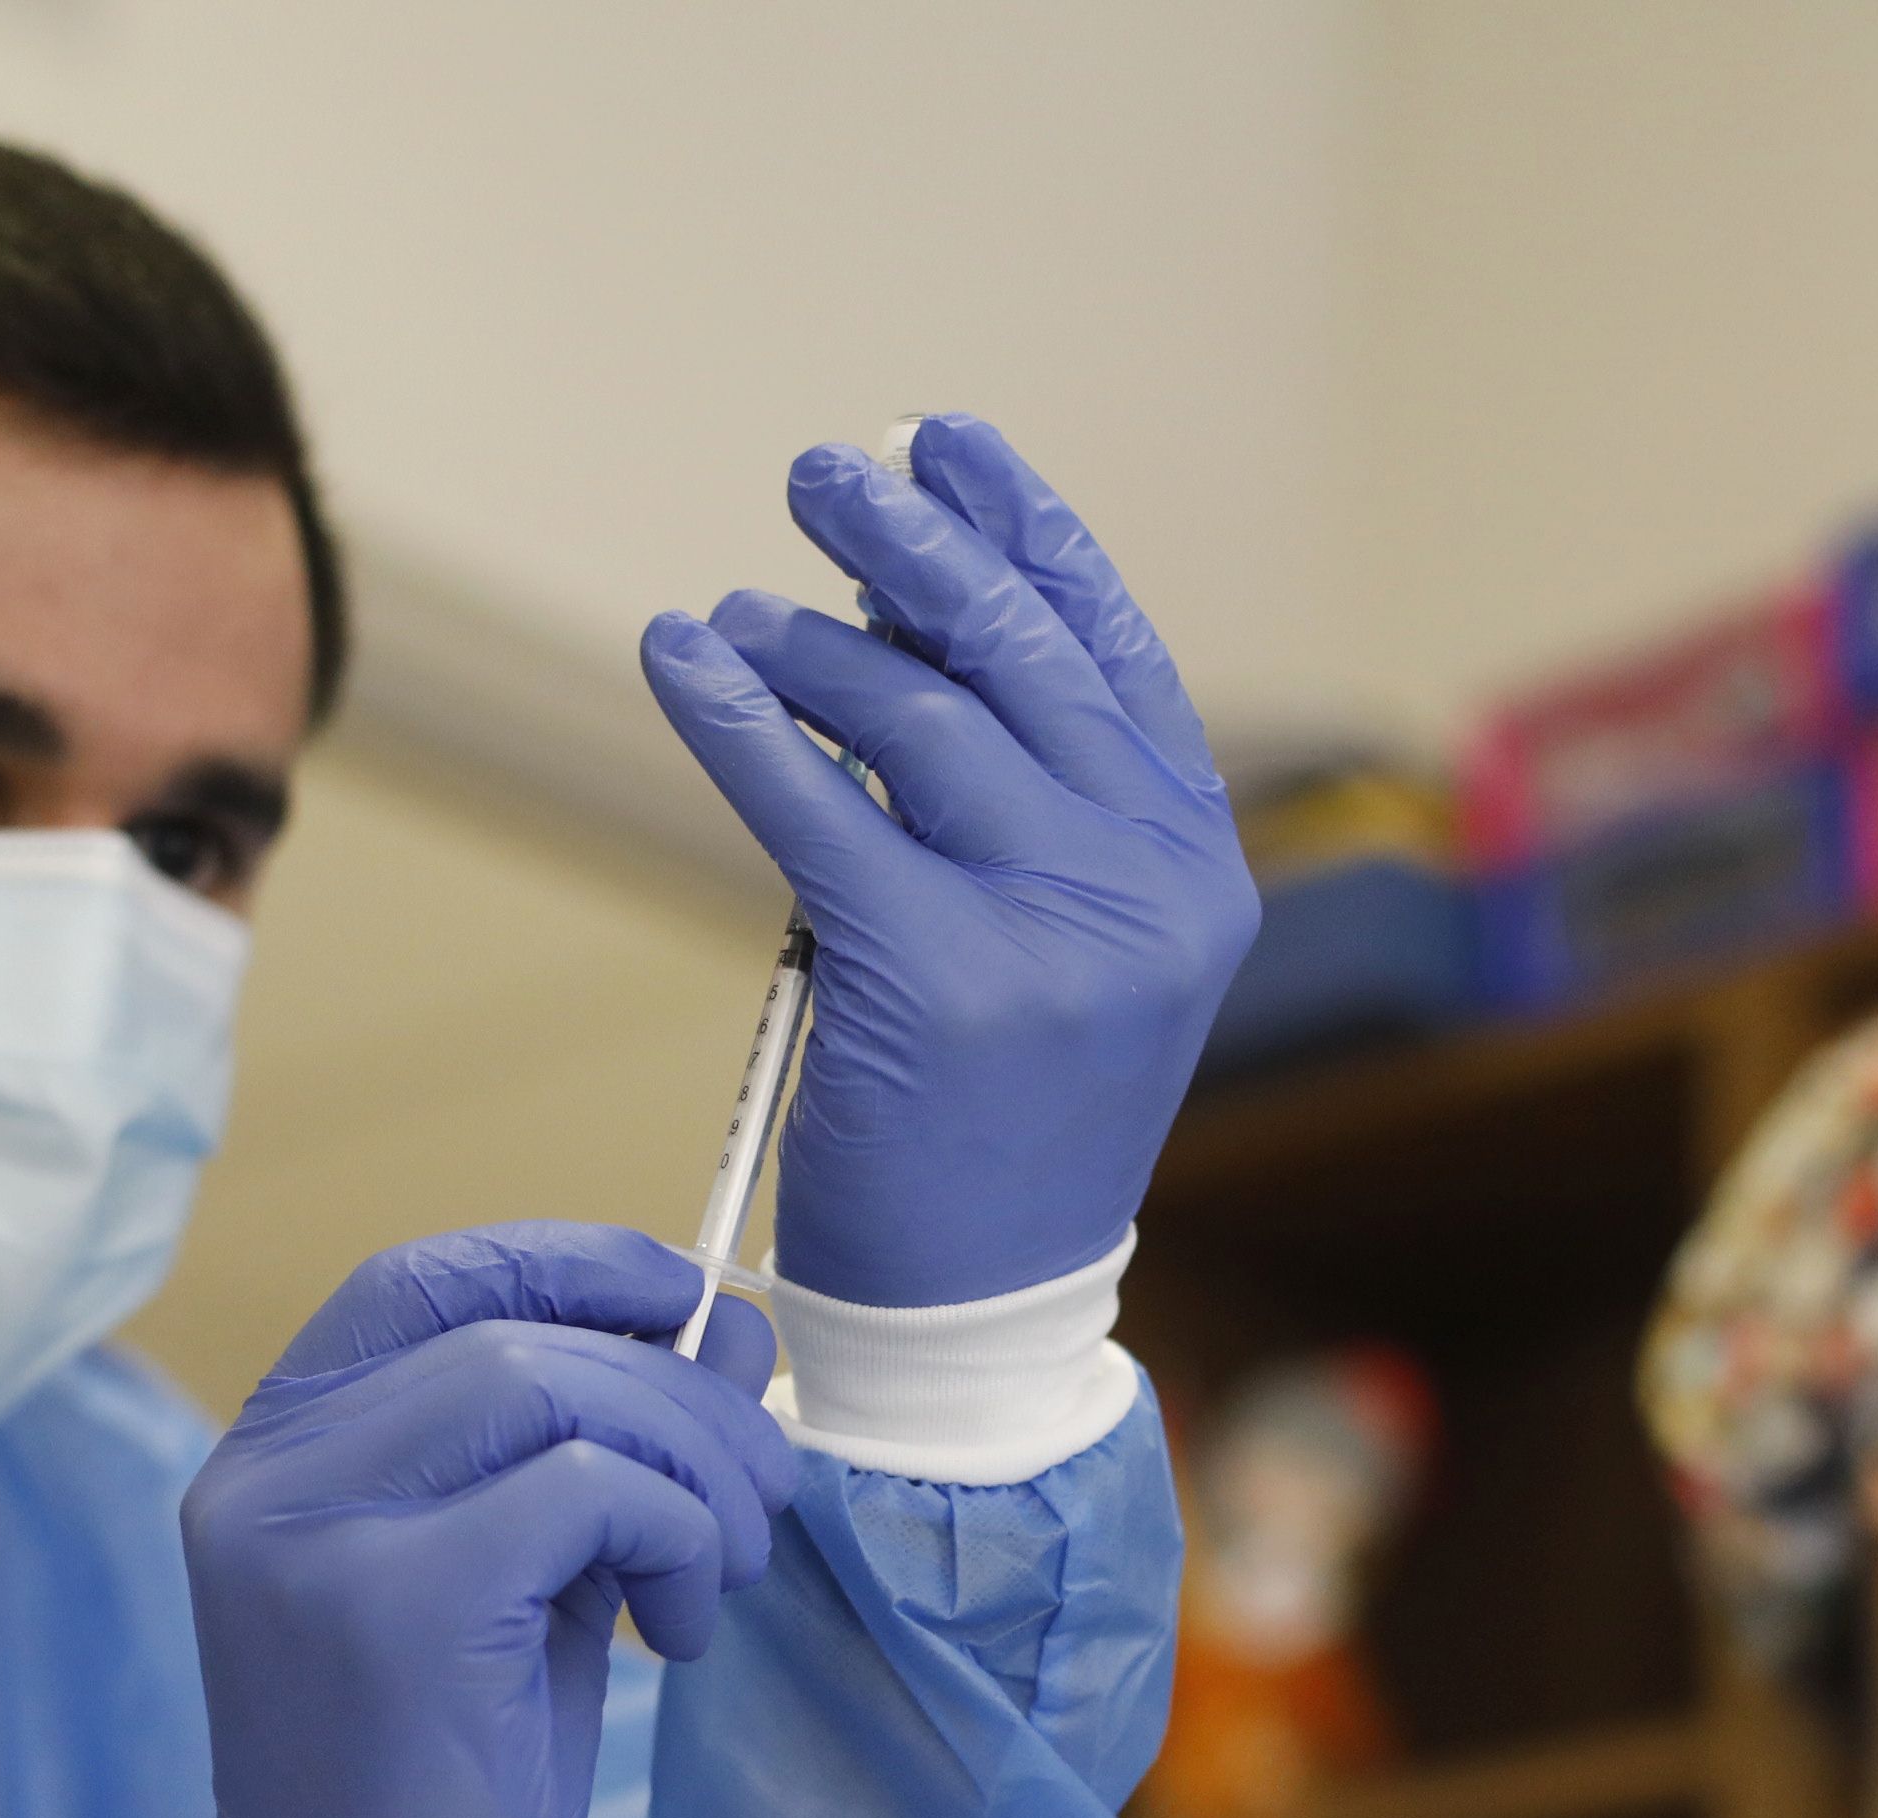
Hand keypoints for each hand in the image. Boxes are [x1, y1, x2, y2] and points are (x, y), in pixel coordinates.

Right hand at [183, 1223, 794, 1817]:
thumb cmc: (452, 1778)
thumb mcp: (532, 1576)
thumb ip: (602, 1441)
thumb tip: (730, 1319)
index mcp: (279, 1453)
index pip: (418, 1278)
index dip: (562, 1260)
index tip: (678, 1297)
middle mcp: (270, 1477)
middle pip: (512, 1335)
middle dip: (678, 1395)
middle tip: (759, 1493)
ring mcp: (312, 1537)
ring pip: (547, 1388)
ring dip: (689, 1464)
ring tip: (723, 1570)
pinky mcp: (387, 1609)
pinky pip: (581, 1489)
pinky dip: (673, 1537)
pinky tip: (673, 1629)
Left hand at [640, 413, 1258, 1308]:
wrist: (979, 1312)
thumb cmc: (999, 1124)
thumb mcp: (1060, 952)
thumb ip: (1022, 808)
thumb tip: (903, 618)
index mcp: (1194, 869)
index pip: (1112, 655)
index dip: (1029, 535)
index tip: (954, 446)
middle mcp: (1146, 884)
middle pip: (1014, 659)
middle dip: (910, 546)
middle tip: (826, 475)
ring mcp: (1052, 929)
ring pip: (912, 719)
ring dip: (806, 641)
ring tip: (735, 611)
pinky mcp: (937, 973)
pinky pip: (813, 803)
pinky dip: (735, 715)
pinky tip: (683, 658)